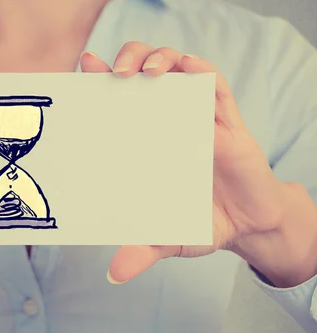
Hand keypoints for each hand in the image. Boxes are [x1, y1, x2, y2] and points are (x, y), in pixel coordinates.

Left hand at [80, 42, 308, 285]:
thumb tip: (115, 274)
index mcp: (147, 140)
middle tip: (115, 74)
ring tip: (147, 72)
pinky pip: (215, 85)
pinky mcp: (227, 120)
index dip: (100, 79)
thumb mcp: (167, 237)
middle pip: (144, 69)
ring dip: (161, 57)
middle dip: (128, 58)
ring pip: (178, 66)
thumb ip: (142, 249)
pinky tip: (190, 71)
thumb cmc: (201, 222)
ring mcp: (196, 116)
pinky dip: (201, 72)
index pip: (119, 98)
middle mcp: (168, 120)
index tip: (84, 67)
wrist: (248, 225)